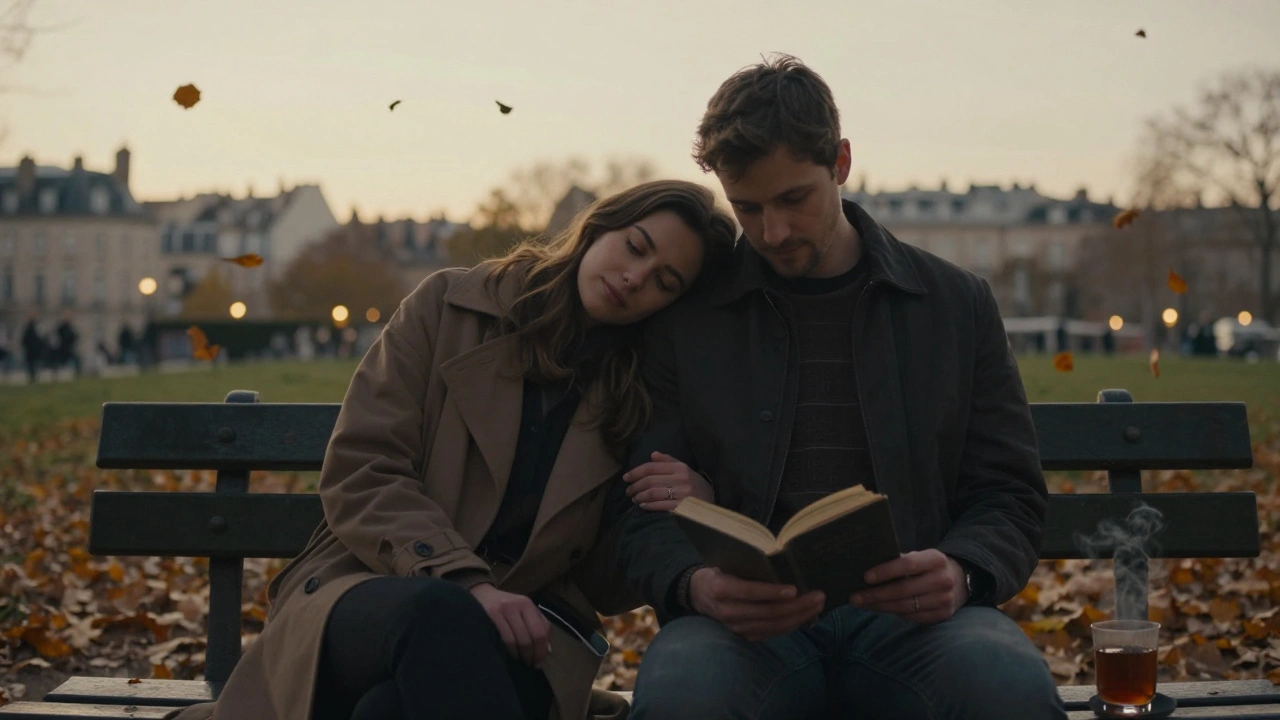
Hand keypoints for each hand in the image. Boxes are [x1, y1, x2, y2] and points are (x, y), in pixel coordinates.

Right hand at [469, 584, 550, 666]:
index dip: (542, 650)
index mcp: (528, 604)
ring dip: (521, 655)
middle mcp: (518, 605)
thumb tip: (547, 650)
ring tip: (520, 661)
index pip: (542, 631)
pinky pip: (505, 639)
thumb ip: (537, 626)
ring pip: (519, 640)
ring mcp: (504, 609)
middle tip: (530, 665)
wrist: (479, 594)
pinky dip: (510, 651)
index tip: (539, 663)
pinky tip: (510, 656)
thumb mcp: (522, 611)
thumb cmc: (504, 606)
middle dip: (533, 655)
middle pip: (532, 636)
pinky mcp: (491, 614)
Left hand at [622, 451, 713, 510]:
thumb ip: (668, 461)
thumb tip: (652, 455)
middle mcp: (681, 479)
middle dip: (635, 486)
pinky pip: (660, 506)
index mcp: (680, 467)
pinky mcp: (683, 508)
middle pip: (650, 481)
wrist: (712, 502)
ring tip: (634, 499)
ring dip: (639, 497)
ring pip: (652, 493)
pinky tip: (643, 506)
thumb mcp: (684, 469)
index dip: (636, 472)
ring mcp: (682, 494)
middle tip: (628, 491)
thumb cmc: (694, 484)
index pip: (652, 467)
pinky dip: (648, 506)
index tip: (626, 478)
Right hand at [688, 567, 824, 641]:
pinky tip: (806, 616)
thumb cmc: (719, 572)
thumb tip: (782, 561)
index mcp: (721, 589)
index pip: (751, 592)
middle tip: (818, 596)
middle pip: (768, 613)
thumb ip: (749, 567)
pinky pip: (773, 632)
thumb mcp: (727, 564)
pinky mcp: (745, 636)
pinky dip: (791, 625)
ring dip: (799, 617)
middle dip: (797, 606)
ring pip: (774, 625)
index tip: (794, 589)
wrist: (699, 595)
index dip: (773, 592)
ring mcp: (737, 628)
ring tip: (817, 605)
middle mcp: (728, 612)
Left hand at [848, 550, 967, 624]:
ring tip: (862, 604)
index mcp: (936, 559)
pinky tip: (880, 608)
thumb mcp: (919, 557)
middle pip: (903, 590)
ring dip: (880, 606)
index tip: (865, 577)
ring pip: (905, 607)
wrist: (959, 581)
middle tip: (854, 597)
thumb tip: (867, 569)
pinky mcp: (942, 615)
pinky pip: (912, 617)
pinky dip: (894, 613)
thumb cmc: (928, 567)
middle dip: (875, 595)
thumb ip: (899, 561)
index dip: (885, 571)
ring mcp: (944, 600)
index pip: (908, 565)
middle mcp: (943, 580)